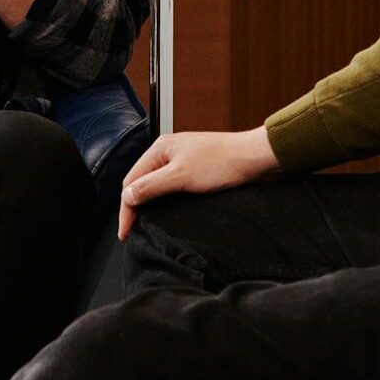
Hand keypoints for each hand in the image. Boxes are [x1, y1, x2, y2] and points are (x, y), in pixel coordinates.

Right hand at [117, 128, 280, 239]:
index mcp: (160, 149)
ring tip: (143, 223)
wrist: (253, 158)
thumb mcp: (180, 177)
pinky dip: (163, 198)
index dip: (126, 208)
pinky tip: (165, 210)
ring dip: (148, 202)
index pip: (131, 181)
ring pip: (155, 184)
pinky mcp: (194, 168)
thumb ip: (151, 186)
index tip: (125, 231)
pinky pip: (170, 185)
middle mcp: (167, 152)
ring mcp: (181, 159)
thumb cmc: (222, 162)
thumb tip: (128, 196)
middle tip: (131, 230)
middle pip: (140, 181)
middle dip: (133, 206)